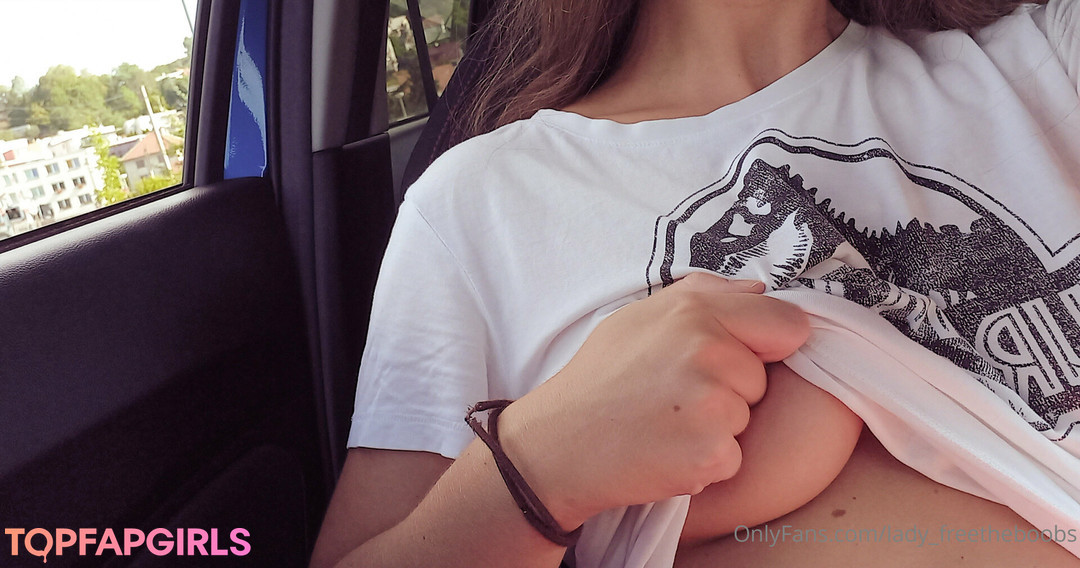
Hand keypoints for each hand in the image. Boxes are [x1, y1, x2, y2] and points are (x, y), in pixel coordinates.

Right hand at [496, 272, 809, 528]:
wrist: (557, 445)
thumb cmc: (599, 378)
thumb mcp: (640, 315)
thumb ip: (706, 294)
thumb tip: (761, 291)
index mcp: (695, 312)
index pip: (788, 325)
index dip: (765, 344)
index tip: (728, 358)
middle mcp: (708, 352)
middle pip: (763, 378)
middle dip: (731, 388)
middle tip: (674, 394)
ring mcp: (712, 405)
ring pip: (748, 418)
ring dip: (717, 426)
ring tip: (666, 421)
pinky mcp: (710, 454)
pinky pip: (734, 457)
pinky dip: (706, 460)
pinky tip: (667, 449)